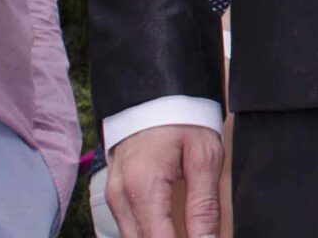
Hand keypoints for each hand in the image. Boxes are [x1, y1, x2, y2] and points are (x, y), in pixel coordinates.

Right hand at [105, 124, 223, 237]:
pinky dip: (149, 233)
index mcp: (143, 187)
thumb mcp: (205, 157)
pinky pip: (129, 227)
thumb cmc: (182, 118)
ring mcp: (112, 197)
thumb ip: (205, 205)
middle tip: (196, 234)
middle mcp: (119, 197)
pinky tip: (171, 229)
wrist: (155, 92)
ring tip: (188, 230)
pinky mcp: (114, 196)